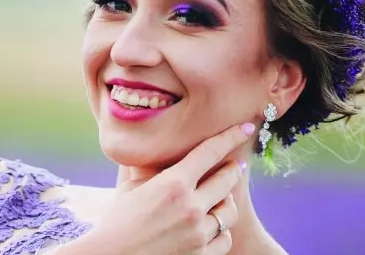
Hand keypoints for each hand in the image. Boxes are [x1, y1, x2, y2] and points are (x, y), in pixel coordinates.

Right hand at [65, 123, 254, 254]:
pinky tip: (211, 225)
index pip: (211, 151)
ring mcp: (197, 234)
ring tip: (219, 198)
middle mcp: (190, 207)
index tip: (247, 127)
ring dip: (225, 201)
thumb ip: (153, 165)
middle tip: (234, 166)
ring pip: (229, 210)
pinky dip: (220, 230)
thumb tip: (156, 142)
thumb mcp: (133, 185)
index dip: (231, 136)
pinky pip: (225, 237)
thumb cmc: (118, 219)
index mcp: (174, 183)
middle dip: (233, 170)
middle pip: (228, 179)